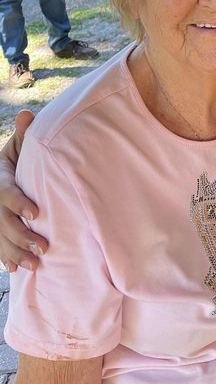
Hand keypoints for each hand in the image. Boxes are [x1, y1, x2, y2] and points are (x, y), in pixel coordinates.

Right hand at [0, 111, 47, 271]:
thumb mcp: (18, 146)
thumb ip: (24, 134)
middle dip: (21, 235)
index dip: (19, 203)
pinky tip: (14, 269)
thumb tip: (28, 114)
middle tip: (43, 247)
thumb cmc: (16, 159)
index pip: (5, 193)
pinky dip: (4, 258)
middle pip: (2, 222)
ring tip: (35, 264)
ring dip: (15, 252)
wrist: (1, 176)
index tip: (36, 213)